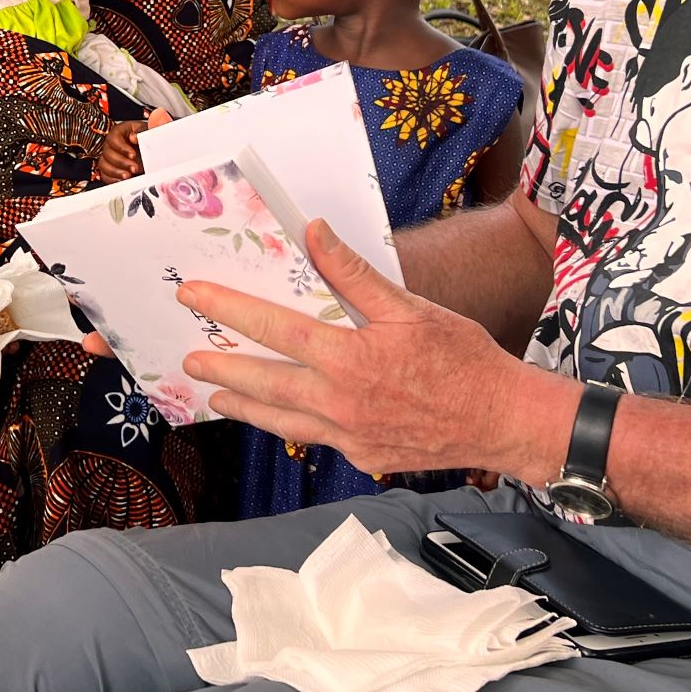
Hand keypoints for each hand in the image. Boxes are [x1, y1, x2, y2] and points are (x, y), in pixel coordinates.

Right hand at [96, 120, 147, 182]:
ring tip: (128, 175)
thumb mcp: (146, 131)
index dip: (122, 148)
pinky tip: (123, 180)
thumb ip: (141, 132)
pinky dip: (112, 179)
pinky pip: (104, 175)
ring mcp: (108, 158)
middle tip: (134, 167)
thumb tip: (134, 137)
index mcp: (118, 132)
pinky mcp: (109, 169)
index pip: (113, 139)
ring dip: (116, 172)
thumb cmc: (147, 139)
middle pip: (107, 153)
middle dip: (121, 162)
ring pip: (103, 165)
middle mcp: (111, 144)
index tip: (133, 155)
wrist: (151, 151)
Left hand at [178, 220, 570, 479]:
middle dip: (221, 367)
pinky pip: (314, 437)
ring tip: (215, 395)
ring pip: (281, 419)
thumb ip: (355, 275)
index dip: (229, 309)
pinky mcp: (362, 457)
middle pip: (264, 382)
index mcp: (350, 358)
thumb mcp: (411, 307)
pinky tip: (279, 415)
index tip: (195, 296)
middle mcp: (340, 402)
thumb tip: (315, 234)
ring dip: (244, 406)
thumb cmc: (463, 359)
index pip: (274, 329)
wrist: (503, 421)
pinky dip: (290, 424)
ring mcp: (349, 436)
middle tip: (187, 358)